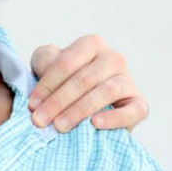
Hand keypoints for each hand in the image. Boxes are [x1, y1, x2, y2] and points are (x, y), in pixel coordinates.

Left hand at [28, 35, 148, 131]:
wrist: (85, 108)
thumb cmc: (62, 82)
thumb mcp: (47, 65)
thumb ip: (44, 61)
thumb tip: (46, 69)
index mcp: (91, 45)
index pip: (67, 62)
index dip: (47, 84)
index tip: (32, 104)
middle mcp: (113, 58)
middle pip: (85, 78)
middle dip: (58, 101)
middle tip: (41, 120)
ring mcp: (128, 80)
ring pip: (107, 91)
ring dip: (79, 110)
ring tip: (60, 126)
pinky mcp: (139, 104)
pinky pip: (133, 110)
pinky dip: (114, 118)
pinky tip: (94, 124)